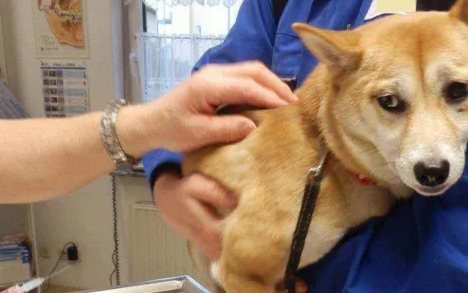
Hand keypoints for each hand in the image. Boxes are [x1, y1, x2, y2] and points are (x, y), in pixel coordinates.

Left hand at [119, 62, 296, 156]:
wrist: (152, 122)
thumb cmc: (171, 130)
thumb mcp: (197, 135)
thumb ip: (226, 129)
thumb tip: (253, 125)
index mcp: (208, 86)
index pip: (246, 86)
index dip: (270, 97)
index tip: (288, 110)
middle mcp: (213, 73)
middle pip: (254, 71)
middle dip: (277, 86)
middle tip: (294, 105)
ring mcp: (215, 73)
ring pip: (251, 70)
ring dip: (271, 84)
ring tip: (287, 102)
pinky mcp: (217, 78)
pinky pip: (245, 76)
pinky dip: (261, 85)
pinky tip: (271, 99)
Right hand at [154, 172, 307, 291]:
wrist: (168, 201)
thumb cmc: (184, 191)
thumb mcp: (195, 184)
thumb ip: (213, 191)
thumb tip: (234, 199)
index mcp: (213, 233)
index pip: (241, 253)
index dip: (264, 262)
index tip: (285, 272)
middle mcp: (216, 247)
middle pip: (245, 268)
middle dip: (271, 279)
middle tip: (299, 286)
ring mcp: (218, 251)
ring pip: (244, 270)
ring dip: (268, 280)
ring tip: (297, 286)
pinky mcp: (221, 250)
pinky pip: (241, 264)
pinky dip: (258, 273)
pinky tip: (280, 279)